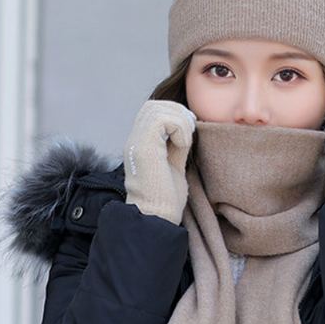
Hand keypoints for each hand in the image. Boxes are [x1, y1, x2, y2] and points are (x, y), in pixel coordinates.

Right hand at [124, 99, 196, 223]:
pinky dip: (179, 128)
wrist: (156, 218)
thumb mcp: (174, 165)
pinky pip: (162, 120)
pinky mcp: (143, 148)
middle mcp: (134, 140)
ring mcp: (136, 143)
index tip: (190, 132)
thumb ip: (177, 146)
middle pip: (154, 105)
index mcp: (140, 143)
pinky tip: (182, 146)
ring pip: (157, 108)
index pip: (153, 110)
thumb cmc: (166, 200)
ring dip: (179, 121)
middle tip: (190, 133)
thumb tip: (187, 128)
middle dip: (177, 112)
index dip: (175, 114)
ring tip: (186, 142)